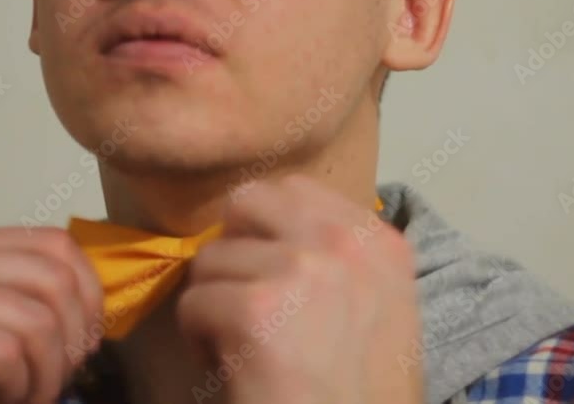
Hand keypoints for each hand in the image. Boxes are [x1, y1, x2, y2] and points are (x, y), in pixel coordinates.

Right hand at [0, 227, 103, 403]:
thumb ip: (31, 301)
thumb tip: (98, 303)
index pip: (55, 244)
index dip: (88, 297)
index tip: (82, 345)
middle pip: (54, 280)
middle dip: (70, 344)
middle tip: (49, 384)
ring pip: (37, 322)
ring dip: (43, 378)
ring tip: (19, 398)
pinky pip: (5, 355)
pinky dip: (15, 392)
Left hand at [178, 175, 422, 403]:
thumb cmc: (364, 393)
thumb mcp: (377, 309)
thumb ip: (336, 260)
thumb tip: (265, 232)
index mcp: (379, 242)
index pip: (295, 190)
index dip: (264, 228)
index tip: (266, 273)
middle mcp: (344, 243)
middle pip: (247, 203)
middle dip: (232, 249)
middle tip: (241, 298)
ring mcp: (302, 270)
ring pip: (211, 259)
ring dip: (214, 303)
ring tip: (240, 347)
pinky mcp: (256, 309)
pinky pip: (194, 303)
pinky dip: (199, 340)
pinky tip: (231, 369)